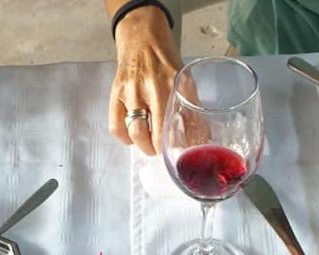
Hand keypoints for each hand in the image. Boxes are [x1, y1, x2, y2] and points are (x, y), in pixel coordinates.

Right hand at [108, 7, 179, 155]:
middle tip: (160, 150)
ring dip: (142, 146)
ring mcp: (131, 92)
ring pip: (134, 133)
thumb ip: (191, 107)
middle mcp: (151, 89)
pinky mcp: (115, 93)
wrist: (142, 39)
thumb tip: (203, 138)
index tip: (176, 151)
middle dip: (156, 150)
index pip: (171, 128)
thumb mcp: (184, 81)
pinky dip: (124, 138)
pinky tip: (132, 136)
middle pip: (151, 134)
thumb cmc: (165, 62)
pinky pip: (115, 126)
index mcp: (172, 86)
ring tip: (148, 145)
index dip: (172, 146)